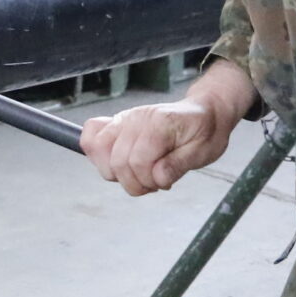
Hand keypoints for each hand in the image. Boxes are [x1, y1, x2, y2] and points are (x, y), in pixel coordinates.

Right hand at [80, 59, 258, 196]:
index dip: (147, 181)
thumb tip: (158, 178)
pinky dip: (96, 153)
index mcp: (161, 124)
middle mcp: (137, 118)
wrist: (205, 112)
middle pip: (117, 161)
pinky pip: (90, 135)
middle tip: (152, 183)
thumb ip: (179, 165)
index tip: (162, 184)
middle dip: (133, 183)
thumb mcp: (203, 152)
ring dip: (113, 172)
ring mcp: (124, 118)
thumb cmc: (205, 132)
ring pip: (97, 150)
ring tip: (135, 174)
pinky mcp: (117, 122)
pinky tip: (115, 161)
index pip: (137, 161)